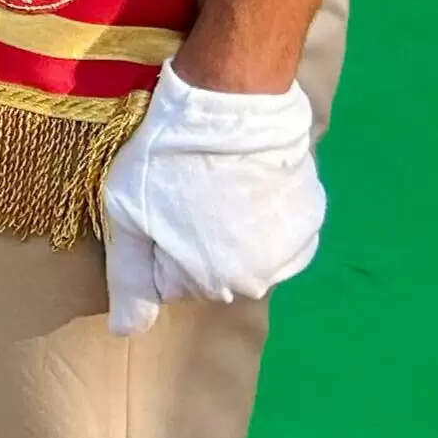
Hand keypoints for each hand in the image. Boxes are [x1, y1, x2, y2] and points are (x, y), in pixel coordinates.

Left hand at [102, 63, 326, 337]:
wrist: (232, 103)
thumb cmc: (166, 158)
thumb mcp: (127, 215)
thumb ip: (128, 279)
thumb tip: (124, 334)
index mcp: (210, 284)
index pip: (170, 280)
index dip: (156, 242)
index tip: (154, 206)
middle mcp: (259, 280)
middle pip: (210, 270)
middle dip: (193, 241)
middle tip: (183, 191)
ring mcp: (293, 249)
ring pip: (246, 251)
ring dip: (231, 228)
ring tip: (215, 182)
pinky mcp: (313, 216)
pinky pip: (278, 229)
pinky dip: (263, 213)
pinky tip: (247, 180)